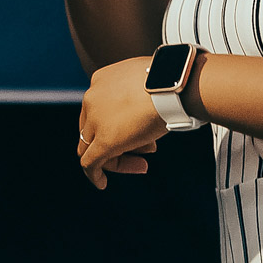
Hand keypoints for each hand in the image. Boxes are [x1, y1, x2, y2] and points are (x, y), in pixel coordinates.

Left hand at [77, 56, 167, 189]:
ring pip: (93, 147)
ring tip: (143, 163)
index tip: (141, 131)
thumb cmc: (170, 80)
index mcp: (101, 79)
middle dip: (120, 141)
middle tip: (145, 150)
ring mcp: (95, 120)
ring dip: (117, 158)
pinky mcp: (102, 141)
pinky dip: (94, 175)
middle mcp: (92, 97)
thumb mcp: (148, 80)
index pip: (101, 108)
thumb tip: (149, 103)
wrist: (173, 85)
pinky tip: (102, 183)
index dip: (119, 123)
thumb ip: (139, 91)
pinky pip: (89, 163)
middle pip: (95, 129)